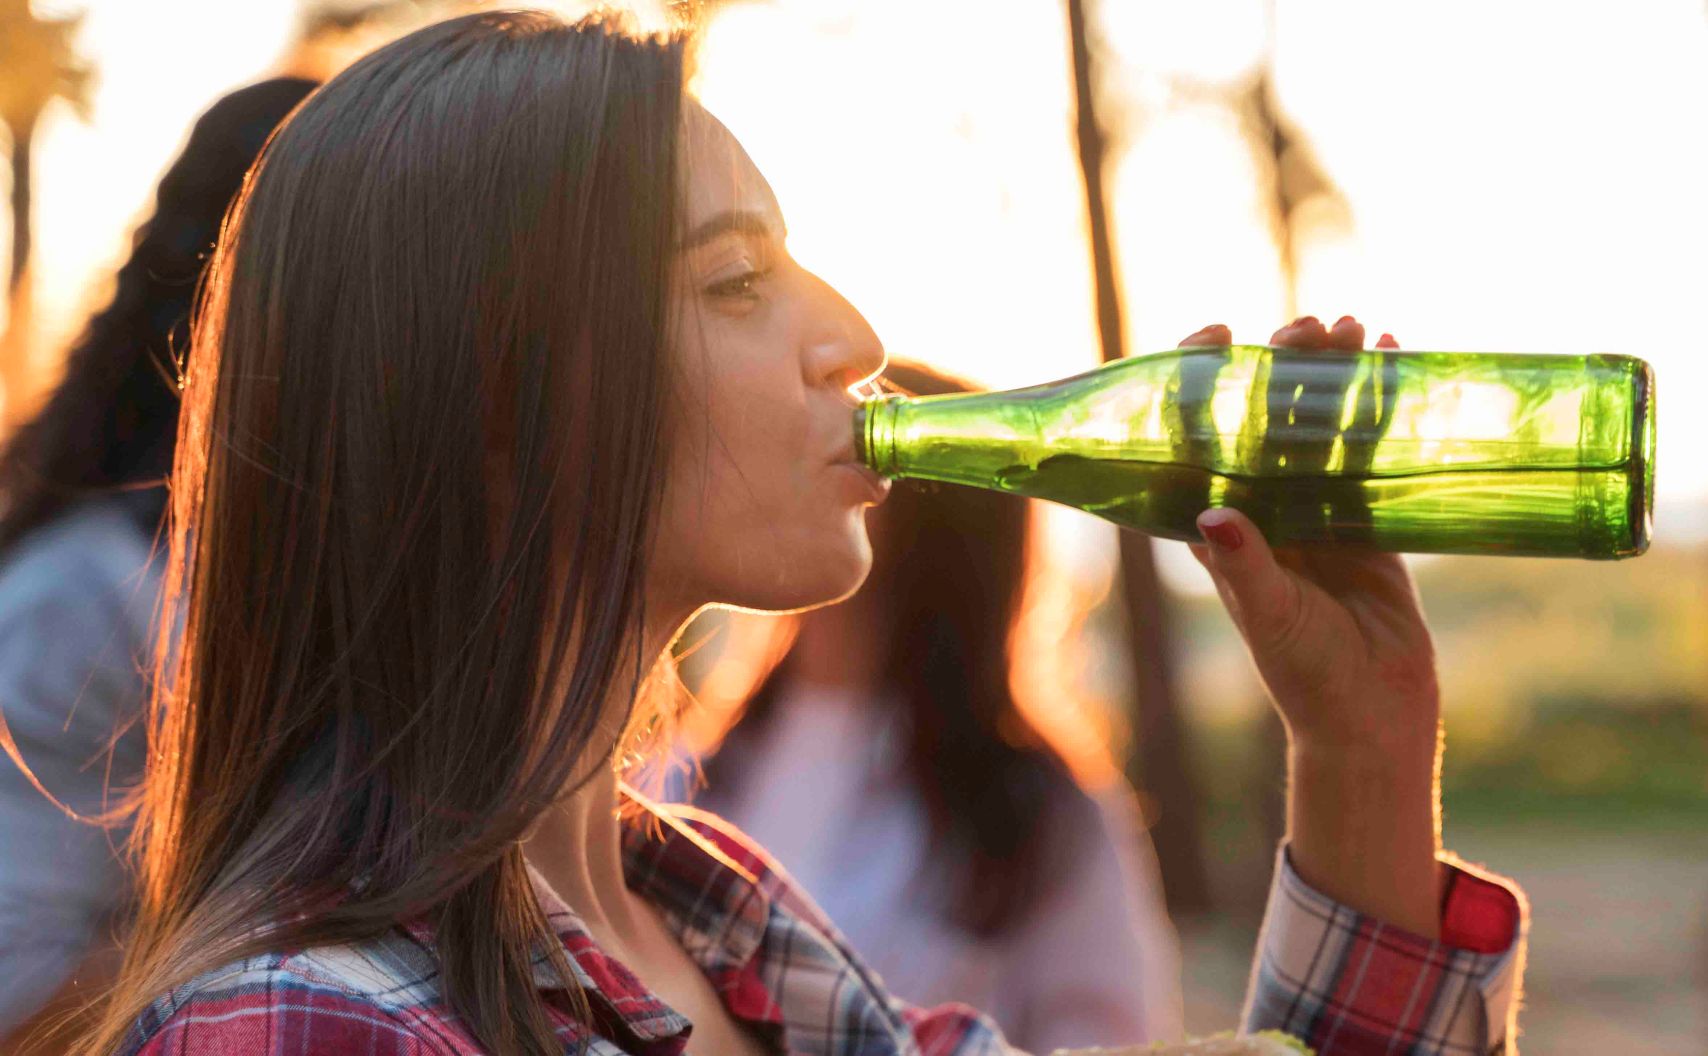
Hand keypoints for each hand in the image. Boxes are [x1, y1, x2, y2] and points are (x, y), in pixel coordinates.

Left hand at [1180, 316, 1435, 750]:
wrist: (1372, 716)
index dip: (1200, 382)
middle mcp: (1263, 508)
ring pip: (1318, 424)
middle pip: (1263, 416)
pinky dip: (1379, 405)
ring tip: (1350, 326)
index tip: (1215, 334)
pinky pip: (1368, 449)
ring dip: (1331, 374)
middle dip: (1280, 364)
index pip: (1197, 438)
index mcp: (1220, 526)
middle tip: (1306, 325)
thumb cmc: (1307, 675)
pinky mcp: (1366, 519)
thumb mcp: (1273, 618)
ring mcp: (1315, 509)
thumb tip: (1215, 513)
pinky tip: (1391, 358)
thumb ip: (1245, 568)